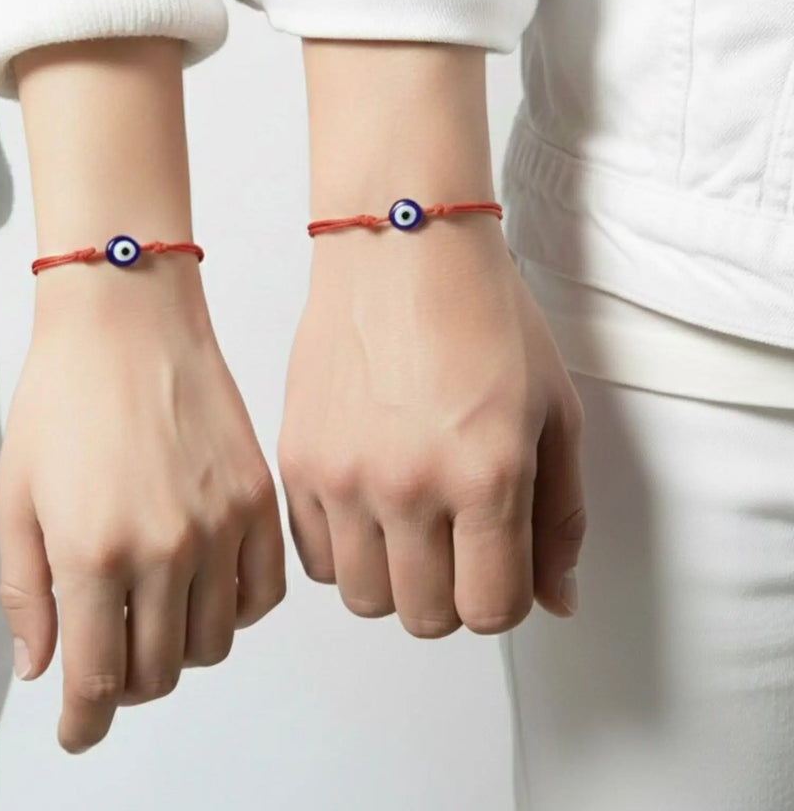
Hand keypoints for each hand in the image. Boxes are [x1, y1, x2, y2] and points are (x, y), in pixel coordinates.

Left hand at [0, 262, 285, 752]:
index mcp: (94, 553)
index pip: (95, 680)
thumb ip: (26, 590)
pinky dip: (233, 612)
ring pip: (211, 643)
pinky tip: (204, 590)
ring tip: (153, 618)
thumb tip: (42, 664)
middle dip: (124, 684)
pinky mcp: (257, 500)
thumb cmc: (65, 393)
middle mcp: (164, 550)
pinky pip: (261, 594)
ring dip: (178, 650)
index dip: (83, 722)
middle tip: (107, 660)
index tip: (79, 731)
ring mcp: (220, 526)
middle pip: (156, 672)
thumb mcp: (15, 495)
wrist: (127, 318)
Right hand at [277, 213, 584, 636]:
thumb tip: (555, 599)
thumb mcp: (555, 411)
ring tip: (410, 527)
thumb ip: (562, 517)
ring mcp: (345, 475)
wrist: (400, 244)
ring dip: (396, 579)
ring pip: (365, 598)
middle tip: (458, 544)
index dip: (504, 599)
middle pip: (427, 616)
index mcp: (487, 475)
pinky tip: (369, 507)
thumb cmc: (481, 310)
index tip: (500, 568)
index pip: (491, 609)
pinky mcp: (298, 459)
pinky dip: (346, 550)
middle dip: (453, 593)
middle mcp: (410, 485)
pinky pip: (315, 555)